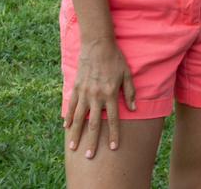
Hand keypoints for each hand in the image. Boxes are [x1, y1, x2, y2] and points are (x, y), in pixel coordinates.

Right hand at [64, 37, 135, 157]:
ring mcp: (84, 93)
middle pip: (94, 123)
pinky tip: (66, 128)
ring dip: (76, 134)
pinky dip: (68, 117)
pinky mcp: (76, 88)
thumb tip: (134, 109)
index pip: (113, 119)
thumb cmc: (115, 59)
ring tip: (73, 147)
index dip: (114, 134)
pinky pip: (71, 106)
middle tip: (89, 156)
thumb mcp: (127, 74)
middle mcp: (96, 96)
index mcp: (110, 94)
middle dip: (92, 141)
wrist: (97, 45)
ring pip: (79, 118)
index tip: (114, 148)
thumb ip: (130, 92)